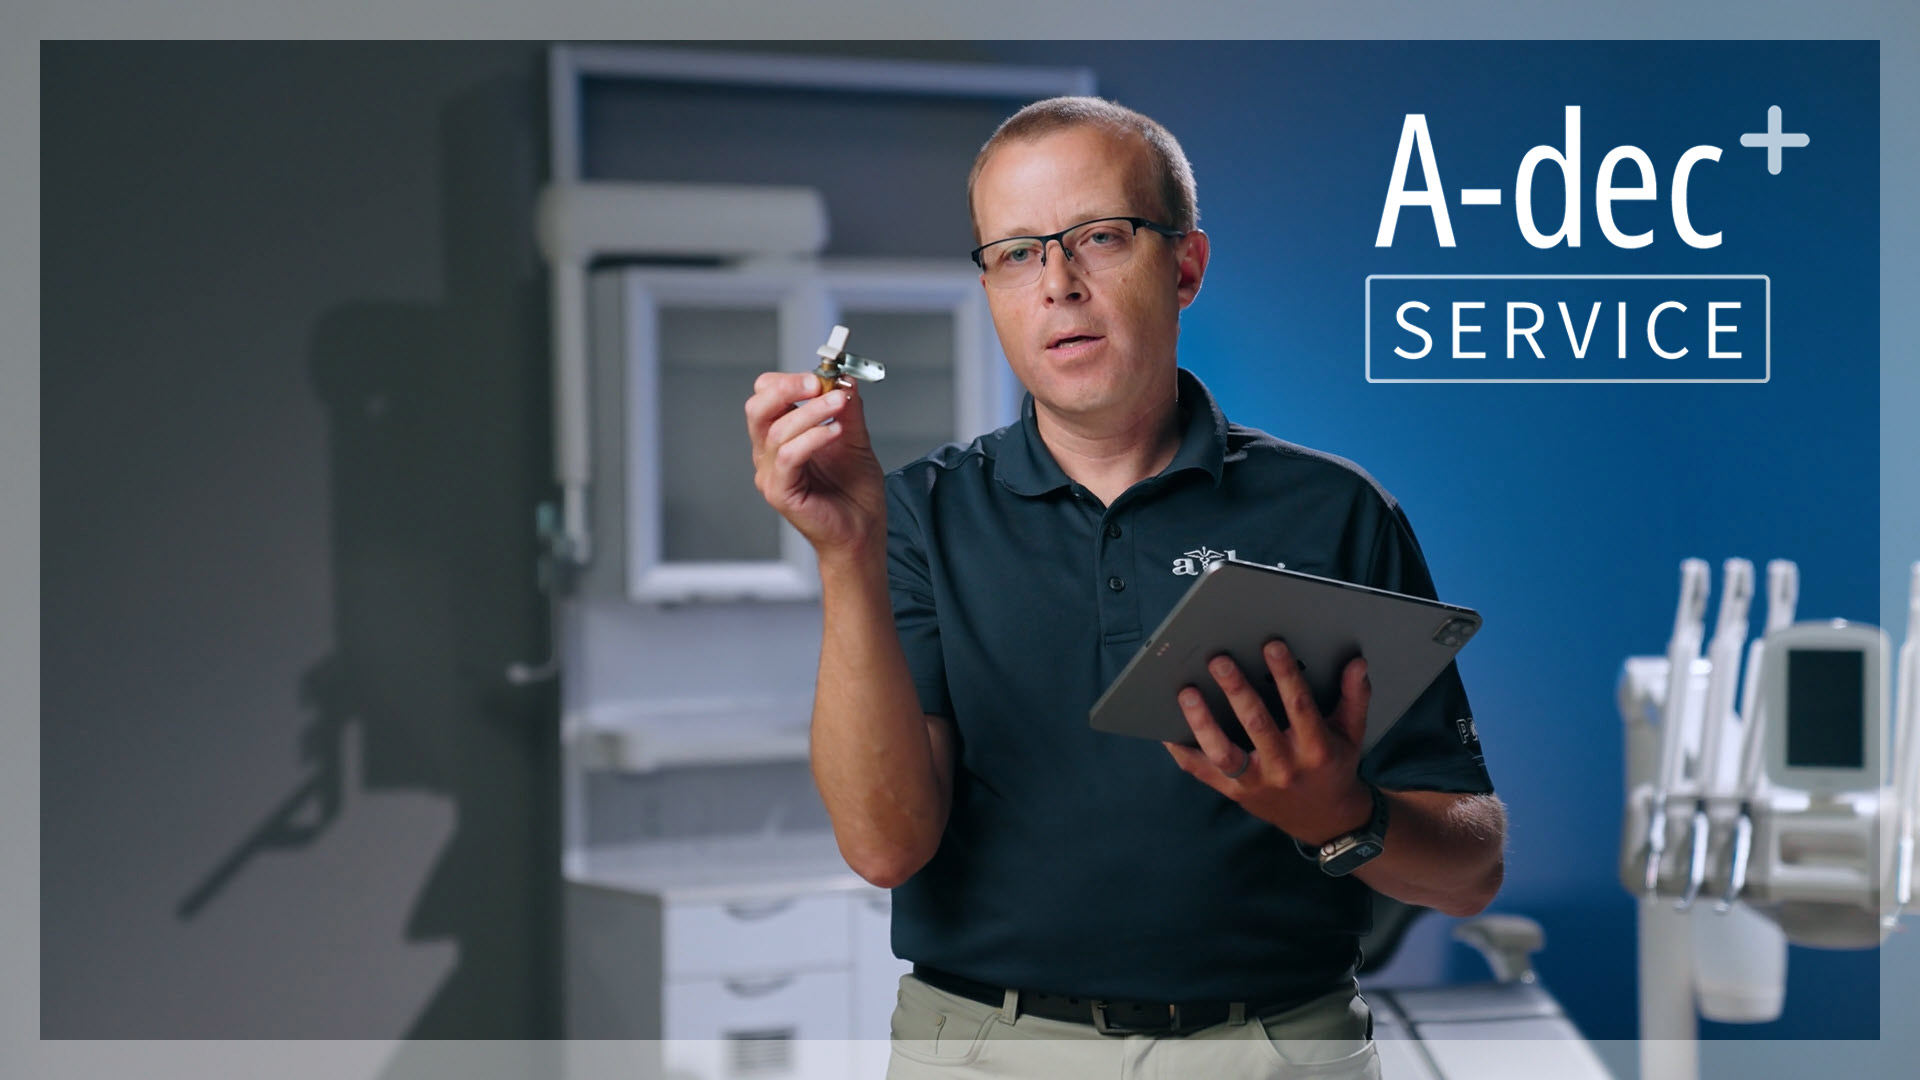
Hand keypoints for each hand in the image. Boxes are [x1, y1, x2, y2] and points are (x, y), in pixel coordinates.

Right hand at [746, 371, 885, 559]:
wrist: (863, 531)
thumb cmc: (855, 492)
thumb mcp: (855, 439)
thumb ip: (847, 410)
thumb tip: (844, 378)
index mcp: (781, 437)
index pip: (766, 397)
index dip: (789, 380)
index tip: (821, 375)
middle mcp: (769, 454)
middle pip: (758, 408)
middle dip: (787, 388)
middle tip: (817, 382)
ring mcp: (771, 474)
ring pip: (776, 430)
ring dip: (811, 411)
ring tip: (839, 405)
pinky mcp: (780, 492)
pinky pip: (788, 457)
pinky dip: (812, 438)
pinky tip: (834, 432)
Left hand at [1163, 641, 1373, 845]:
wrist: (1326, 820)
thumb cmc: (1334, 767)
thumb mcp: (1352, 734)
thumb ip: (1355, 697)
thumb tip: (1356, 663)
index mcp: (1316, 748)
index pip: (1300, 706)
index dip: (1286, 675)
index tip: (1271, 645)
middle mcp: (1285, 767)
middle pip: (1257, 724)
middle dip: (1237, 690)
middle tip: (1218, 660)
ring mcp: (1256, 783)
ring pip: (1224, 752)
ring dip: (1202, 722)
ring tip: (1186, 692)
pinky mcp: (1235, 793)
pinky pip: (1203, 772)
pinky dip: (1183, 752)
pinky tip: (1166, 730)